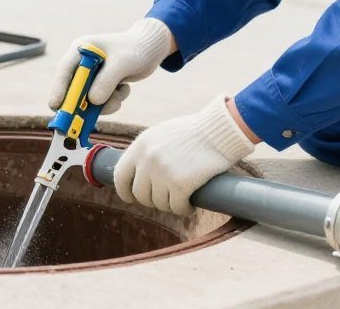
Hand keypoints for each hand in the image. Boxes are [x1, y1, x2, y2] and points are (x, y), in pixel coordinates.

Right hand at [48, 18, 173, 114]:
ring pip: (89, 98)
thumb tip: (93, 101)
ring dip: (104, 103)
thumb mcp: (122, 63)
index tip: (55, 106)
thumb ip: (106, 81)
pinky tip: (124, 88)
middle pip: (74, 88)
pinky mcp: (102, 84)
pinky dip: (113, 100)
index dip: (58, 89)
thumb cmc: (136, 49)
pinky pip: (102, 100)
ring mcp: (93, 74)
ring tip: (119, 94)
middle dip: (80, 104)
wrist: (152, 49)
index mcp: (82, 49)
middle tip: (78, 121)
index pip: (65, 71)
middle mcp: (84, 62)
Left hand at [113, 95, 254, 215]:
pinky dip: (184, 209)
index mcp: (140, 146)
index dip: (124, 191)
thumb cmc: (193, 132)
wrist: (218, 130)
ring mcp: (163, 173)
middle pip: (140, 194)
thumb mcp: (161, 134)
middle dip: (153, 200)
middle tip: (167, 197)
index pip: (120, 175)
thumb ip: (147, 152)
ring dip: (170, 204)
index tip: (131, 198)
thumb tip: (138, 174)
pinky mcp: (180, 185)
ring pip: (159, 203)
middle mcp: (147, 160)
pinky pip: (177, 208)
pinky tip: (190, 204)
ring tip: (181, 197)